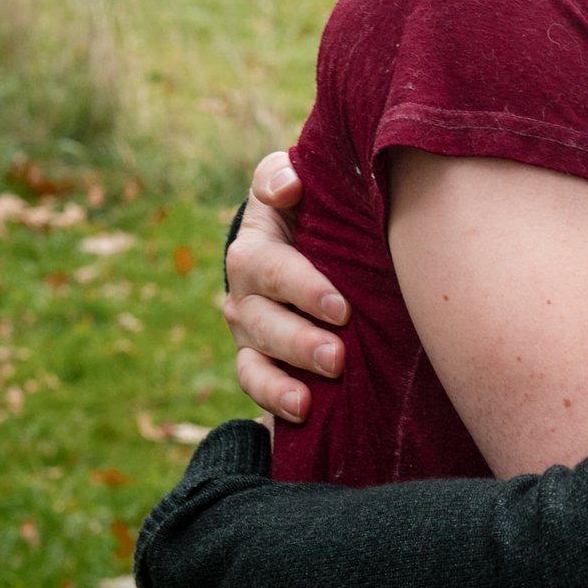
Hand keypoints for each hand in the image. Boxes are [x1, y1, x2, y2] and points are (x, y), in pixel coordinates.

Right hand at [220, 151, 349, 422]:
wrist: (305, 237)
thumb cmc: (308, 204)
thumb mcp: (292, 181)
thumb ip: (282, 175)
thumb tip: (288, 186)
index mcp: (256, 246)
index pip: (270, 268)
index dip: (302, 289)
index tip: (340, 308)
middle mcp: (246, 291)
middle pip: (264, 321)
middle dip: (300, 341)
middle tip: (338, 356)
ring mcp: (250, 328)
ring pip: (257, 359)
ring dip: (286, 378)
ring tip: (315, 393)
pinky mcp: (258, 358)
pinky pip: (254, 384)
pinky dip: (272, 401)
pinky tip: (301, 412)